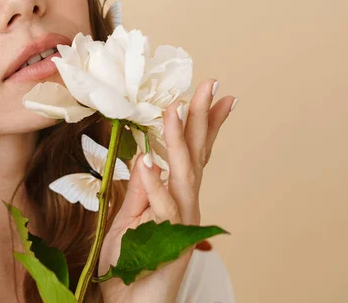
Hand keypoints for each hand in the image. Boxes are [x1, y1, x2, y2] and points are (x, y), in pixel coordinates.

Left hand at [97, 79, 235, 302]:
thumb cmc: (131, 263)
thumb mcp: (131, 218)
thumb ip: (142, 189)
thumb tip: (148, 155)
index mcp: (176, 196)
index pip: (195, 153)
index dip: (205, 124)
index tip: (216, 94)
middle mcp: (185, 205)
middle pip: (197, 156)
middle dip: (201, 119)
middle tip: (208, 84)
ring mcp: (181, 224)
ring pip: (183, 176)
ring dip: (178, 142)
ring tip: (173, 110)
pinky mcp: (169, 243)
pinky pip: (161, 210)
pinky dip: (154, 185)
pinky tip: (149, 160)